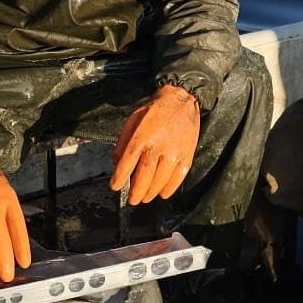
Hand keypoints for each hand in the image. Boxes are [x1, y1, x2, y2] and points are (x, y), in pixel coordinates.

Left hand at [110, 84, 200, 204]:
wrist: (180, 102)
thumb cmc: (154, 112)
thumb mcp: (132, 121)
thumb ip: (122, 143)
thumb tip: (116, 164)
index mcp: (141, 136)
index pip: (128, 162)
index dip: (120, 177)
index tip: (115, 187)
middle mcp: (158, 145)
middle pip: (145, 176)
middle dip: (136, 192)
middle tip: (132, 200)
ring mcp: (174, 152)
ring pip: (161, 180)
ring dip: (151, 192)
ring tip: (145, 198)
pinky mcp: (187, 155)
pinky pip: (178, 177)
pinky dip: (169, 188)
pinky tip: (162, 193)